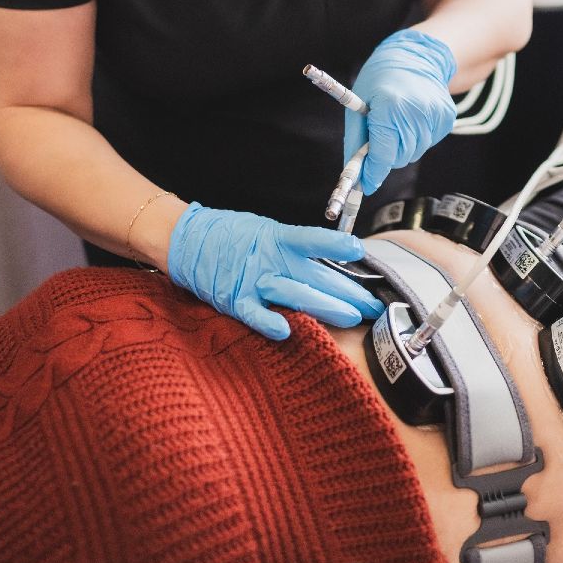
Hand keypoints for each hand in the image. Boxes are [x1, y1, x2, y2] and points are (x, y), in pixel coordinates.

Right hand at [167, 204, 382, 339]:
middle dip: (348, 291)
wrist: (188, 240)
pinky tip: (285, 330)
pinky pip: (254, 313)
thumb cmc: (233, 236)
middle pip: (316, 275)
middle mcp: (270, 259)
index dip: (336, 244)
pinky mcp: (235, 300)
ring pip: (294, 294)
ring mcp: (253, 281)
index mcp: (279, 238)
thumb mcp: (267, 232)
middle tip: (374, 304)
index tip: (360, 251)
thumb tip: (331, 262)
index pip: (312, 240)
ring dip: (325, 307)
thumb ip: (294, 249)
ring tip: (351, 318)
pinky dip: (269, 321)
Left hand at [344, 29, 456, 194]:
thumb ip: (356, 141)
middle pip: (399, 157)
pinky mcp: (446, 118)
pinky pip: (427, 143)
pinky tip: (411, 118)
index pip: (383, 154)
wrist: (415, 57)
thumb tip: (357, 175)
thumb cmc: (380, 79)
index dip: (373, 172)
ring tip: (395, 122)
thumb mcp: (358, 105)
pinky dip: (416, 137)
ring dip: (401, 146)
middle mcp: (416, 113)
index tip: (365, 184)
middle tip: (378, 138)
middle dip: (386, 155)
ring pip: (414, 153)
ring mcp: (435, 116)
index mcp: (391, 107)